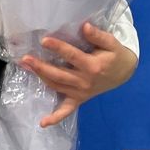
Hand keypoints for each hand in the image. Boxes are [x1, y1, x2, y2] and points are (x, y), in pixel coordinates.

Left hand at [21, 21, 137, 127]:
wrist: (124, 73)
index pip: (72, 56)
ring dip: (41, 78)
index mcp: (92, 66)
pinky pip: (66, 110)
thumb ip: (98, 35)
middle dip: (41, 66)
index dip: (58, 48)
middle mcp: (84, 81)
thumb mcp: (111, 43)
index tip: (44, 40)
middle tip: (26, 58)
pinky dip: (55, 118)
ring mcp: (81, 92)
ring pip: (57, 86)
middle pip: (59, 74)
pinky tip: (43, 123)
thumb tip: (84, 26)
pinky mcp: (79, 99)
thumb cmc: (115, 55)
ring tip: (26, 67)